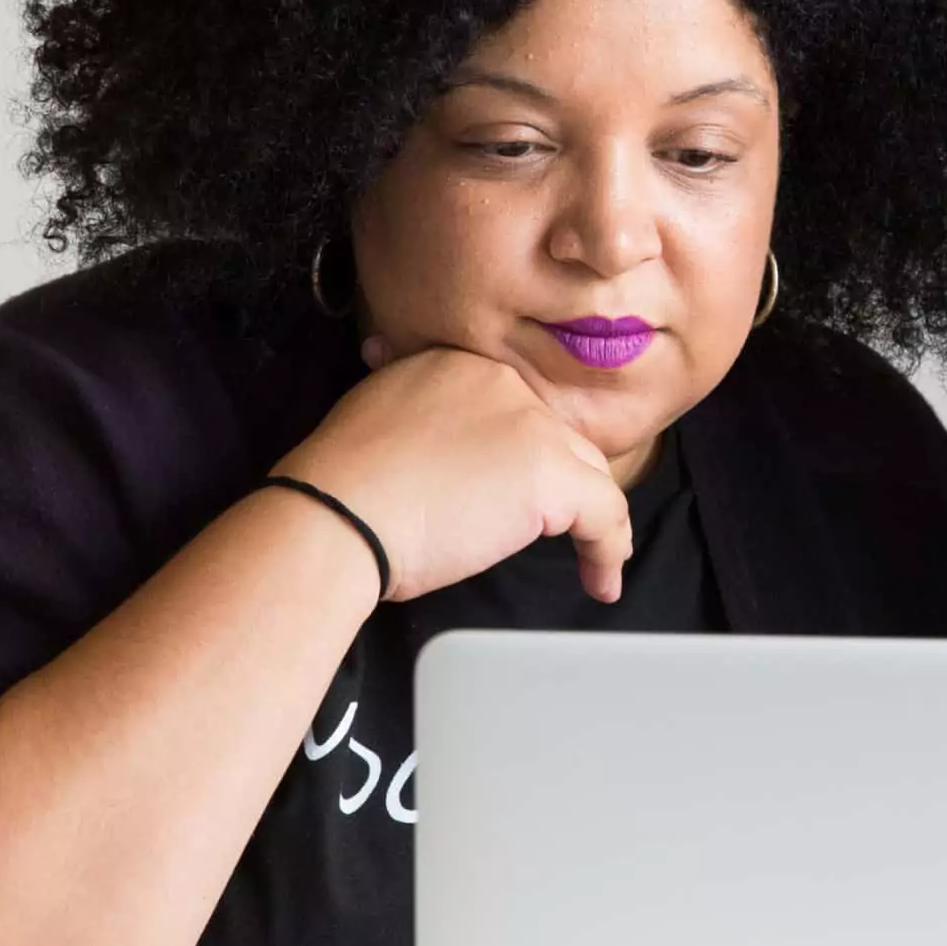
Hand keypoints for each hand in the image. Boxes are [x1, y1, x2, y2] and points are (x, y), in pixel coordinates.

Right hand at [276, 340, 634, 603]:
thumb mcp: (376, 423)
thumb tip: (425, 442)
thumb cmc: (342, 489)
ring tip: (591, 559)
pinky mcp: (549, 475)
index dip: (521, 454)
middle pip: (555, 438)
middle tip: (554, 528)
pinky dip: (608, 550)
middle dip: (559, 485)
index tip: (514, 490)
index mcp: (458, 365)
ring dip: (589, 517)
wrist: (338, 513)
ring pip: (585, 472)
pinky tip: (601, 581)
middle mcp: (502, 383)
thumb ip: (415, 420)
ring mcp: (531, 426)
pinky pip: (604, 513)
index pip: (514, 410)